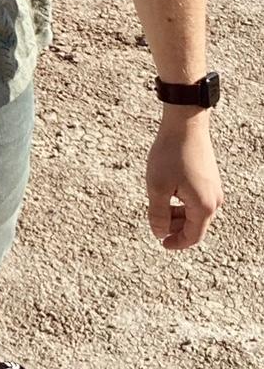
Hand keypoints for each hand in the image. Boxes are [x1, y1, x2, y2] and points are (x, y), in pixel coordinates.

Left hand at [145, 106, 223, 248]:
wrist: (185, 125)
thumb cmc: (170, 155)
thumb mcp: (157, 187)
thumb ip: (158, 214)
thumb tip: (159, 233)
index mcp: (203, 206)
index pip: (193, 236)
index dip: (176, 243)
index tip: (161, 243)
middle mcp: (214, 200)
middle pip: (195, 225)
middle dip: (175, 228)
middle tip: (155, 224)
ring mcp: (214, 188)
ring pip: (195, 212)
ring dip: (177, 215)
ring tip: (157, 208)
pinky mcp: (210, 178)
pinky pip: (197, 199)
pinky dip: (182, 203)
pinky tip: (166, 194)